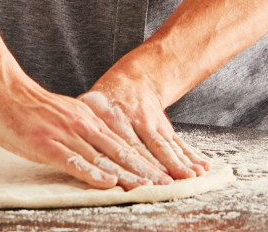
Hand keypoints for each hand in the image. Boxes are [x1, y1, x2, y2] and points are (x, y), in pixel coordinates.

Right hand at [0, 66, 172, 190]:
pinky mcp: (46, 143)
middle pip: (119, 151)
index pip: (121, 143)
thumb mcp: (65, 114)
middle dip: (144, 171)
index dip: (143, 160)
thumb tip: (95, 145)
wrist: (4, 89)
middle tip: (166, 185)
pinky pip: (73, 161)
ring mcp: (66, 133)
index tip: (161, 174)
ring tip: (148, 188)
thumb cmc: (31, 106)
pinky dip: (91, 173)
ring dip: (126, 175)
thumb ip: (81, 128)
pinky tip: (107, 183)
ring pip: (102, 157)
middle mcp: (83, 125)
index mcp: (88, 119)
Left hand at [78, 56, 210, 179]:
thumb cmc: (106, 97)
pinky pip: (178, 141)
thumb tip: (65, 141)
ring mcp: (154, 123)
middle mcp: (137, 120)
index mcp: (115, 118)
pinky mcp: (166, 126)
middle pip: (148, 149)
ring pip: (166, 145)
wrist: (134, 79)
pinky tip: (202, 165)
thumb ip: (82, 121)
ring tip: (191, 177)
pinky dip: (190, 154)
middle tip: (168, 187)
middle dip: (159, 169)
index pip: (123, 145)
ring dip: (179, 162)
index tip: (139, 181)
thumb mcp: (90, 104)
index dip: (132, 165)